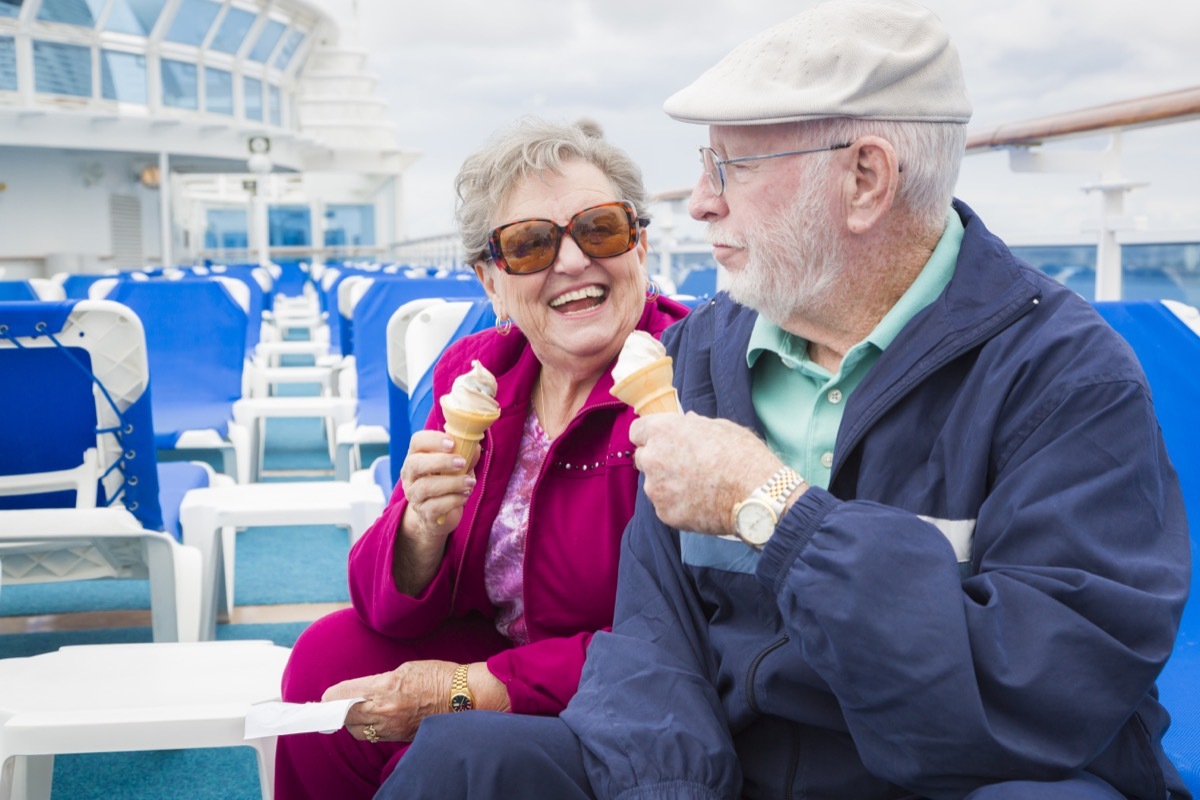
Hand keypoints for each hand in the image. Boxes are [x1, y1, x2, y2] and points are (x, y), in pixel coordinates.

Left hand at [326, 659, 456, 742]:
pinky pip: (376, 736)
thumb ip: (380, 681)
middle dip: (339, 710)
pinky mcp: (401, 737)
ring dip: (353, 721)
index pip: (345, 696)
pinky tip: (374, 719)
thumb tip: (363, 690)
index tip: (327, 696)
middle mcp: (385, 711)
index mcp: (384, 688)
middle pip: (347, 717)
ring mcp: (393, 727)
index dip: (332, 696)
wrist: (464, 696)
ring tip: (355, 711)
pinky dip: (370, 728)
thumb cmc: (438, 676)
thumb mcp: (405, 669)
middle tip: (334, 704)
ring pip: (359, 731)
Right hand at [399, 430, 478, 540]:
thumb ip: (465, 455)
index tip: (452, 443)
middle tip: (462, 462)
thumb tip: (475, 448)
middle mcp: (410, 475)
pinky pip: (435, 506)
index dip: (433, 440)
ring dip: (452, 483)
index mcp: (416, 457)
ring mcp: (414, 496)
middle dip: (441, 461)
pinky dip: (454, 500)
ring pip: (426, 487)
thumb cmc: (446, 482)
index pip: (417, 442)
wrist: (437, 515)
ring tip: (470, 482)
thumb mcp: (456, 466)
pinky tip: (465, 496)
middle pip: (415, 464)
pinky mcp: (424, 514)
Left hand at [629, 412, 783, 535]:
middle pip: (643, 458)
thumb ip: (695, 425)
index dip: (650, 435)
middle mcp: (652, 458)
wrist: (755, 495)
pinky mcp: (664, 513)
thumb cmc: (742, 455)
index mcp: (663, 431)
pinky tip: (701, 503)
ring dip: (668, 485)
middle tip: (685, 466)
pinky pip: (666, 506)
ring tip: (699, 487)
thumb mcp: (721, 427)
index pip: (637, 430)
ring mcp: (656, 489)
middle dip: (658, 460)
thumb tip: (688, 422)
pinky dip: (678, 505)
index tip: (662, 441)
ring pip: (654, 485)